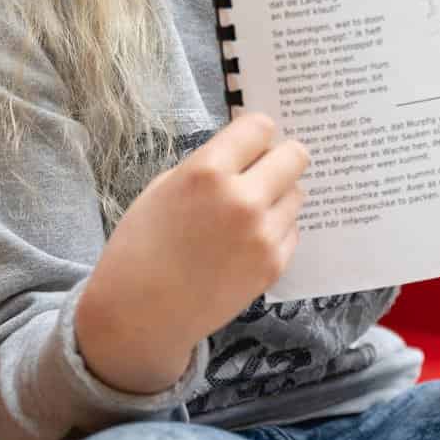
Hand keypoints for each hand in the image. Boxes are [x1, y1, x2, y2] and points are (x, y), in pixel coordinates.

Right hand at [76, 111, 306, 393]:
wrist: (141, 312)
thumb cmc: (142, 245)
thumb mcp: (165, 187)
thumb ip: (209, 165)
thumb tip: (245, 153)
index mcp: (207, 172)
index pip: (259, 127)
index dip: (255, 134)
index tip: (249, 144)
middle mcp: (242, 199)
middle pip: (295, 155)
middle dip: (279, 159)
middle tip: (262, 172)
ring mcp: (263, 234)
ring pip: (297, 193)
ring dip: (278, 196)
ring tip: (247, 214)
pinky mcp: (274, 265)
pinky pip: (292, 229)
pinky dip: (276, 229)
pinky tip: (247, 242)